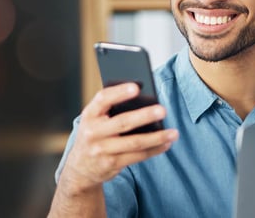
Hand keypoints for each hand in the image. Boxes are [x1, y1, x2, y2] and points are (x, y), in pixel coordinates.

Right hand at [59, 82, 179, 193]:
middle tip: (163, 110)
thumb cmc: (95, 134)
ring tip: (174, 132)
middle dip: (144, 116)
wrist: (80, 168)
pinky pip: (138, 156)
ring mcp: (102, 150)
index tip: (136, 87)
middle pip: (122, 123)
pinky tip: (166, 144)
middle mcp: (93, 132)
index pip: (103, 99)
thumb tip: (144, 98)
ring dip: (157, 138)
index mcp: (89, 114)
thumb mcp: (94, 119)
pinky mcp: (112, 164)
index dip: (119, 92)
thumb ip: (110, 109)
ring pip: (134, 143)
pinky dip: (154, 150)